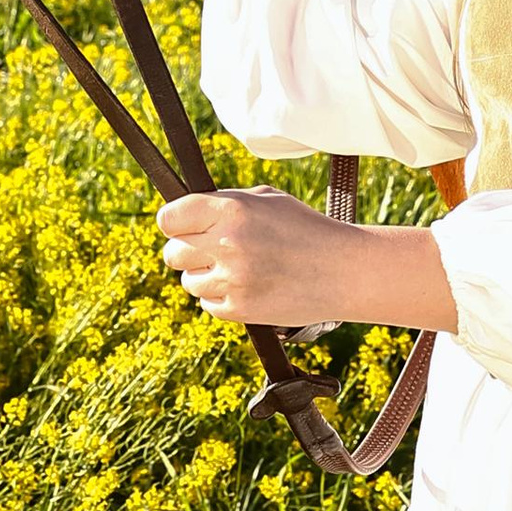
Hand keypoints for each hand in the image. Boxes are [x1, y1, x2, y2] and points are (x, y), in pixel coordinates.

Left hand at [159, 184, 351, 327]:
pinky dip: (221, 297)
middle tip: (212, 250)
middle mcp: (226, 244)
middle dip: (187, 251)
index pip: (168, 219)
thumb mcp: (266, 200)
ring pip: (188, 280)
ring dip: (204, 275)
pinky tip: (249, 286)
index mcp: (231, 210)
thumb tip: (184, 215)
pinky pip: (208, 303)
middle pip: (172, 253)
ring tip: (238, 268)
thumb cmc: (305, 229)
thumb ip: (223, 204)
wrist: (343, 270)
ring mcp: (231, 280)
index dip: (175, 222)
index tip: (183, 226)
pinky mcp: (238, 310)